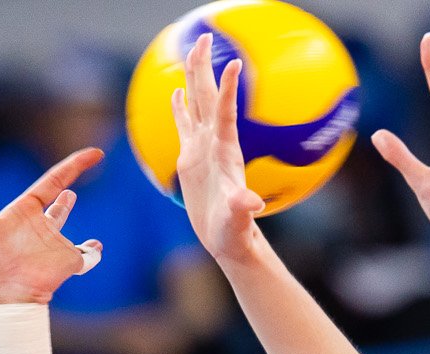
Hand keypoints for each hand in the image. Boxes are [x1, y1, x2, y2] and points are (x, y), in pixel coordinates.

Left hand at [0, 150, 105, 304]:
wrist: (4, 291)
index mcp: (23, 212)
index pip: (51, 182)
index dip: (73, 167)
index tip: (94, 154)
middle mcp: (41, 227)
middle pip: (57, 206)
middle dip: (65, 195)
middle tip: (69, 191)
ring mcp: (56, 245)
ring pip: (67, 230)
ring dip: (68, 217)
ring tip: (71, 205)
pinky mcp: (69, 262)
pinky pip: (87, 257)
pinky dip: (93, 252)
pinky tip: (95, 247)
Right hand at [172, 34, 265, 263]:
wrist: (228, 239)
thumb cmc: (235, 233)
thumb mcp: (238, 222)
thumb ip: (243, 210)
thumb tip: (251, 204)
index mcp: (225, 153)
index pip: (225, 114)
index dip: (228, 89)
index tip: (232, 62)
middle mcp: (214, 144)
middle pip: (207, 97)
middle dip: (204, 67)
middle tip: (201, 37)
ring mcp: (202, 149)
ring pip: (196, 105)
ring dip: (193, 77)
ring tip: (191, 50)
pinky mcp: (191, 159)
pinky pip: (184, 126)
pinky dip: (180, 107)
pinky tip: (177, 92)